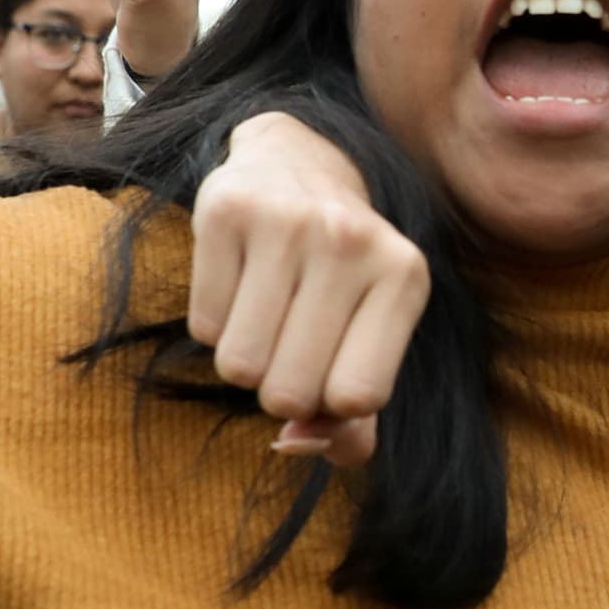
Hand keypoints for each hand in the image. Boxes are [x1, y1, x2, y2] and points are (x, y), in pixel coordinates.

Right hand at [183, 114, 429, 467]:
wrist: (297, 163)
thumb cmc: (340, 275)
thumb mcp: (371, 338)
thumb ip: (352, 422)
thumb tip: (295, 445)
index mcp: (405, 276)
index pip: (358, 397)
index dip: (332, 406)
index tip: (332, 375)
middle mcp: (352, 241)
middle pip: (290, 391)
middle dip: (281, 390)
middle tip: (292, 343)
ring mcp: (288, 222)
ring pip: (239, 366)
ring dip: (245, 362)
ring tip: (267, 313)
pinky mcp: (226, 210)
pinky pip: (203, 328)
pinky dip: (215, 325)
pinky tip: (239, 285)